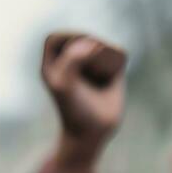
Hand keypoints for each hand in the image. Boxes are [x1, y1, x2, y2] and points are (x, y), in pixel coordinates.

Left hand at [42, 31, 126, 172]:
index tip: (74, 54)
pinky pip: (118, 53)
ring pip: (100, 43)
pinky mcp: (112, 72)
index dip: (65, 39)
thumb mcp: (65, 84)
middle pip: (80, 38)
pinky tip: (112, 75)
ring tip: (100, 72)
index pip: (56, 38)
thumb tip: (95, 43)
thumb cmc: (73, 110)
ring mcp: (93, 66)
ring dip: (102, 54)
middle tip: (89, 66)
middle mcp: (73, 63)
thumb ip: (72, 60)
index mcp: (54, 65)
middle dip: (86, 46)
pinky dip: (116, 57)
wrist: (91, 134)